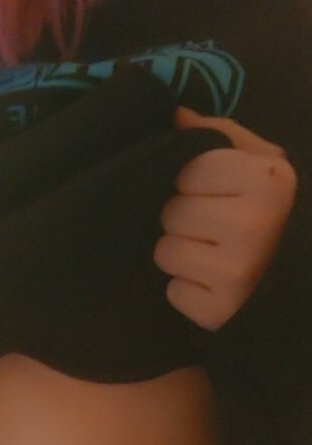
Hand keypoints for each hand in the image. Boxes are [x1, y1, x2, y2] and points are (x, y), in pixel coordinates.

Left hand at [153, 106, 297, 331]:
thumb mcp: (257, 164)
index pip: (187, 170)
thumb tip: (173, 114)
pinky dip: (186, 290)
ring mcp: (237, 274)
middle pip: (172, 212)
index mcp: (267, 181)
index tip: (217, 194)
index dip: (194, 181)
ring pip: (165, 252)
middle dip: (185, 219)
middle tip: (214, 230)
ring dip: (181, 256)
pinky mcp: (218, 312)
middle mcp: (254, 225)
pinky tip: (211, 286)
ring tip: (211, 258)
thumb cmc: (268, 213)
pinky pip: (173, 292)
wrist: (295, 282)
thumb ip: (216, 134)